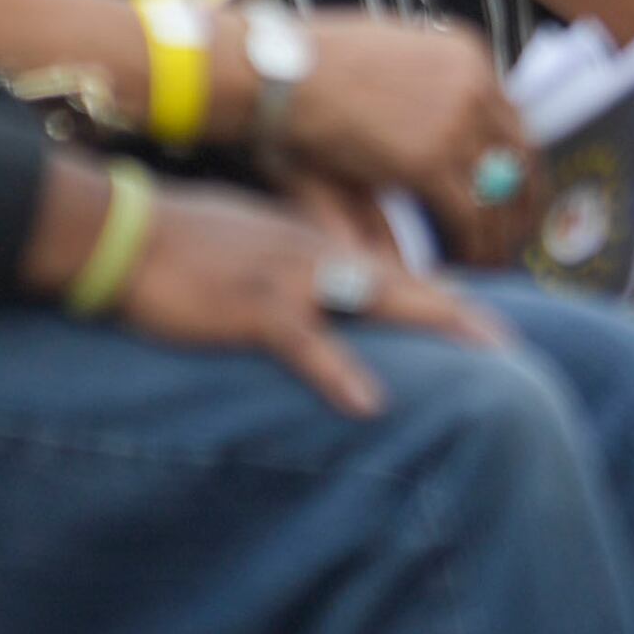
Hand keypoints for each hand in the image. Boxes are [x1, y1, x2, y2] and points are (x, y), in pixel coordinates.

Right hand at [98, 180, 493, 416]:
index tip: (482, 325)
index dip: (440, 297)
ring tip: (486, 357)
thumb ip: (292, 257)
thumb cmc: (177, 238)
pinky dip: (341, 372)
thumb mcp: (249, 237)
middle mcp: (315, 254)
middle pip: (406, 283)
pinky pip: (308, 343)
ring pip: (379, 300)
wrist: (120, 229)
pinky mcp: (254, 310)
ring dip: (435, 326)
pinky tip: (371, 403)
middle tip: (513, 346)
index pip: (391, 270)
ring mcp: (289, 280)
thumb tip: (323, 283)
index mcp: (313, 242)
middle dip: (462, 315)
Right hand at [264, 12, 541, 265]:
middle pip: (521, 154)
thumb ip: (422, 92)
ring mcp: (455, 121)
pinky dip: (476, 245)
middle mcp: (473, 84)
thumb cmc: (312, 69)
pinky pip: (471, 215)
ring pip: (501, 192)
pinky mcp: (430, 160)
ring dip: (502, 232)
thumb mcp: (385, 64)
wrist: (281, 73)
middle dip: (524, 201)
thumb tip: (439, 136)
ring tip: (495, 258)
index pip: (510, 117)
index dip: (516, 160)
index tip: (514, 189)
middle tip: (518, 233)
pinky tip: (468, 261)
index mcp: (466, 54)